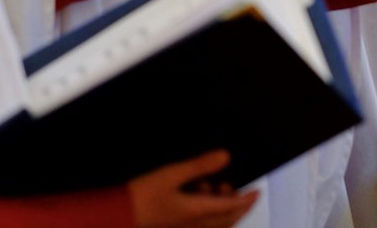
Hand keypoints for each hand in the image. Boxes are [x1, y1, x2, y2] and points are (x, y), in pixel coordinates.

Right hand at [129, 150, 258, 227]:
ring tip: (215, 188)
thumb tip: (225, 156)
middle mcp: (194, 226)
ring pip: (214, 224)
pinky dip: (208, 214)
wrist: (118, 216)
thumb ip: (200, 165)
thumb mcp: (173, 174)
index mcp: (197, 213)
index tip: (257, 192)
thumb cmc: (141, 197)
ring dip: (222, 209)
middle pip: (226, 220)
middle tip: (242, 190)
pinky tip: (197, 198)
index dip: (246, 200)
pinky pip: (201, 225)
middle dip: (237, 206)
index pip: (231, 208)